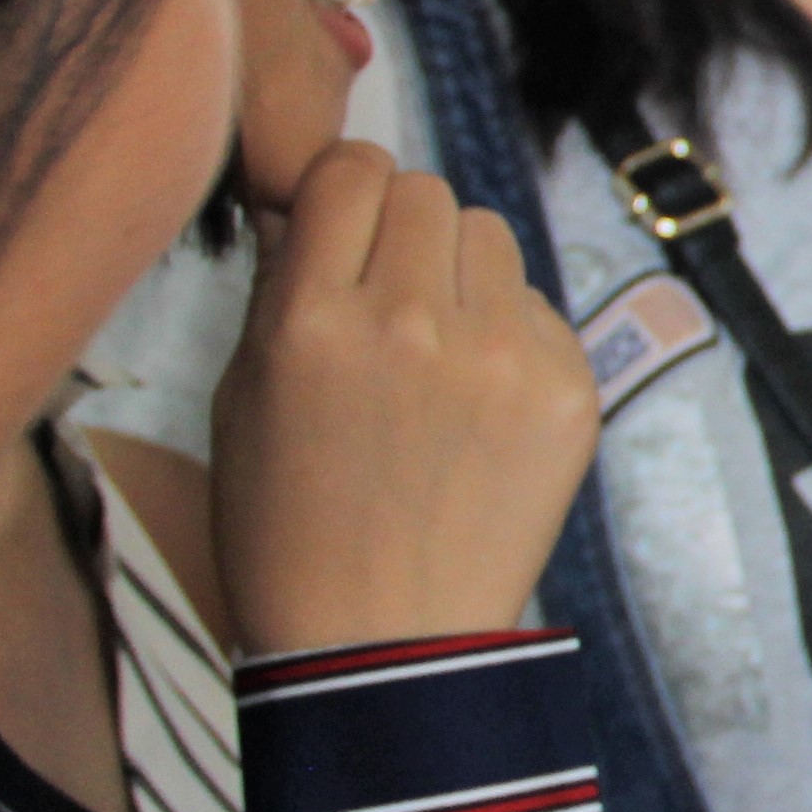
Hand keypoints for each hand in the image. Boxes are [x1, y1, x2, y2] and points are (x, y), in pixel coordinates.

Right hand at [207, 143, 599, 654]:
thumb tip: (308, 200)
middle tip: (385, 295)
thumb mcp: (242, 396)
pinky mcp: (569, 390)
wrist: (382, 643)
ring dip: (460, 271)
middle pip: (427, 192)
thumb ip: (281, 284)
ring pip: (490, 235)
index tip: (341, 224)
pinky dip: (507, 334)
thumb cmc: (290, 525)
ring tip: (432, 349)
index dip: (344, 190)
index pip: (351, 169)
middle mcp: (411, 324)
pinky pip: (538, 306)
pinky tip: (474, 404)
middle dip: (401, 228)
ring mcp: (499, 357)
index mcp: (311, 320)